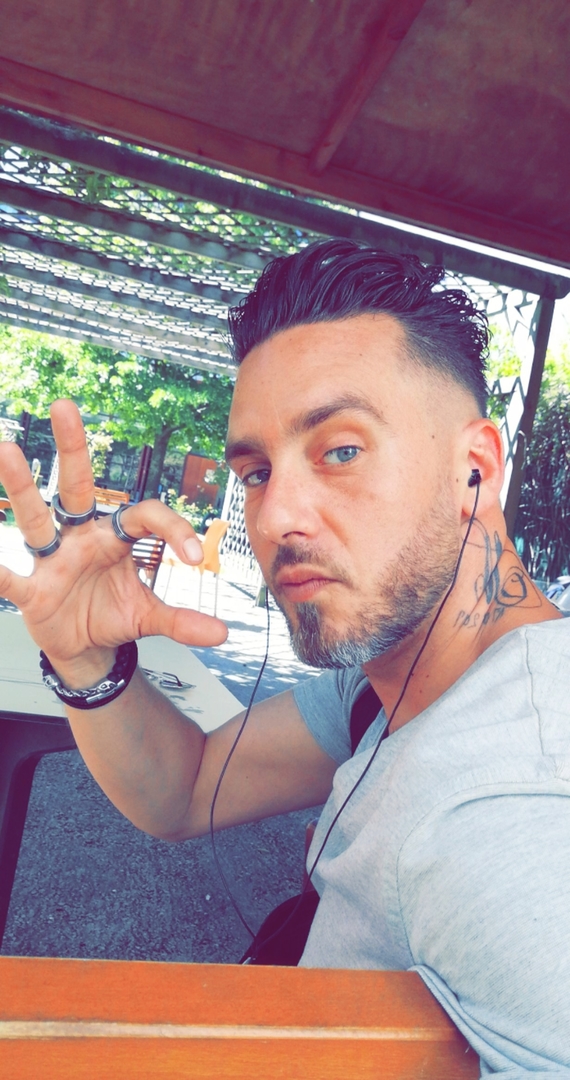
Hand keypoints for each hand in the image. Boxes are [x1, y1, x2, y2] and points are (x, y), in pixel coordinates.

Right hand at [0, 400, 226, 680]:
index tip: (194, 557)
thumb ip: (182, 621)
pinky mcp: (34, 590)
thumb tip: (222, 633)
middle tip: (64, 406)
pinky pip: (13, 579)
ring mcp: (53, 560)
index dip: (172, 528)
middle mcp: (81, 538)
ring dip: (22, 486)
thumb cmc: (113, 617)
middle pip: (76, 486)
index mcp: (114, 538)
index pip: (143, 515)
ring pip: (35, 517)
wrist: (85, 648)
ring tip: (5, 449)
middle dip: (72, 448)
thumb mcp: (149, 617)